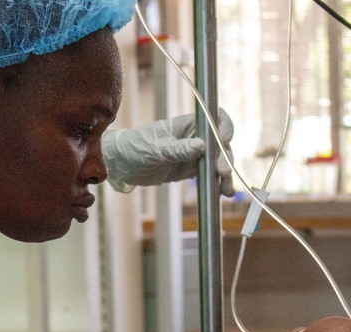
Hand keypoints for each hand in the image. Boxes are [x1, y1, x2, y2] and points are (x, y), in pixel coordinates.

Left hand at [102, 109, 234, 195]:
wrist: (123, 165)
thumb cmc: (135, 148)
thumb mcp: (156, 149)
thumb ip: (178, 149)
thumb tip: (202, 145)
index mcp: (187, 124)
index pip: (214, 119)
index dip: (224, 127)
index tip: (225, 140)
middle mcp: (195, 137)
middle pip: (220, 144)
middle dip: (225, 157)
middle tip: (222, 172)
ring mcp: (195, 153)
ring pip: (217, 161)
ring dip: (225, 175)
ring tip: (227, 191)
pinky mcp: (191, 169)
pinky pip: (209, 174)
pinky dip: (216, 183)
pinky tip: (222, 193)